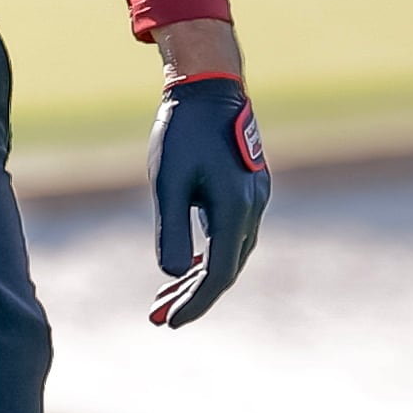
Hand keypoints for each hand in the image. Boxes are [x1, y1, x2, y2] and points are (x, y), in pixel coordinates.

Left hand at [146, 74, 268, 328]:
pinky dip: (209, 256)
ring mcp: (254, 201)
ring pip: (230, 255)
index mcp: (235, 210)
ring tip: (164, 301)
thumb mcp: (168, 181)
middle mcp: (252, 209)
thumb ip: (171, 229)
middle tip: (159, 320)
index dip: (195, 303)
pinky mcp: (247, 192)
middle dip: (193, 297)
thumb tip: (171, 274)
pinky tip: (187, 267)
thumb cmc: (183, 132)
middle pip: (226, 270)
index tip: (169, 324)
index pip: (217, 274)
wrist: (208, 88)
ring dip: (199, 279)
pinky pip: (231, 237)